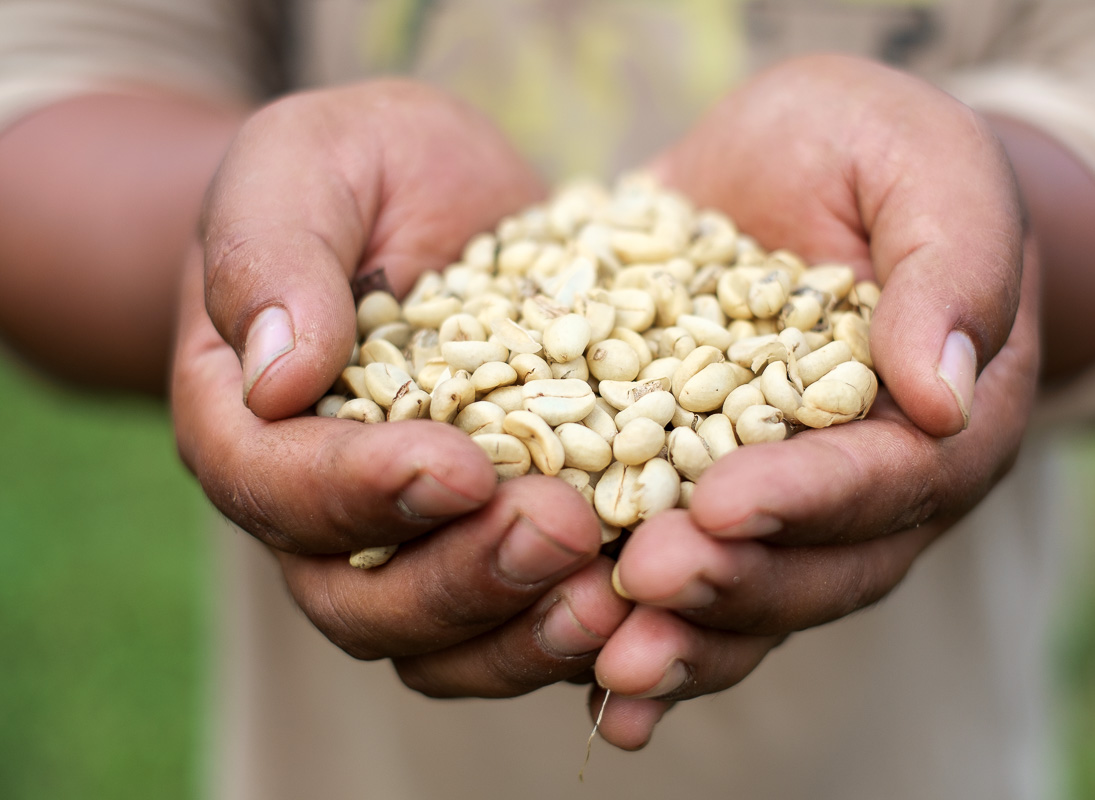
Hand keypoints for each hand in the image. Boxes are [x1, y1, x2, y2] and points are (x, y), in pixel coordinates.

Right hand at [172, 81, 630, 696]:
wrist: (443, 201)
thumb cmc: (362, 171)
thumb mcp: (307, 162)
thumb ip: (271, 251)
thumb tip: (277, 377)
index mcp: (250, 424)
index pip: (277, 485)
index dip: (361, 491)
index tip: (459, 466)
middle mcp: (319, 510)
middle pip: (360, 598)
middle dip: (462, 579)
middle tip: (562, 529)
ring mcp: (410, 544)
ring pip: (441, 642)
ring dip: (523, 633)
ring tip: (610, 594)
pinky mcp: (495, 548)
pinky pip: (521, 625)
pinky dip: (576, 632)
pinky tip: (648, 601)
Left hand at [590, 54, 1039, 747]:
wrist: (793, 166)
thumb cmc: (869, 149)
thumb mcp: (924, 162)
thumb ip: (951, 264)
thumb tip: (943, 393)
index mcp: (947, 413)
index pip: (891, 475)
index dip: (808, 497)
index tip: (722, 504)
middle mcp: (878, 486)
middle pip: (822, 565)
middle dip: (735, 582)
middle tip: (646, 582)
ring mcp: (796, 508)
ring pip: (755, 597)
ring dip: (686, 638)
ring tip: (612, 663)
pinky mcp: (715, 503)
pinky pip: (694, 583)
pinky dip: (648, 635)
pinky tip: (598, 688)